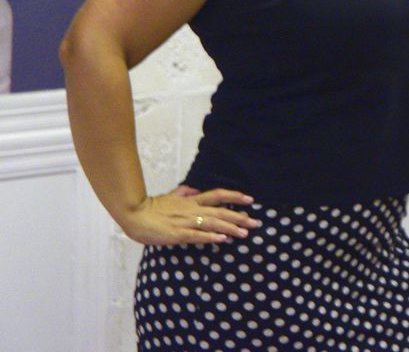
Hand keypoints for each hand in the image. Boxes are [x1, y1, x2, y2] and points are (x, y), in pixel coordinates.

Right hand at [118, 185, 259, 245]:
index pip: (217, 195)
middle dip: (239, 218)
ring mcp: (185, 221)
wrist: (134, 214)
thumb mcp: (170, 196)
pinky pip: (197, 235)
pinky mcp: (177, 234)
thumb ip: (183, 192)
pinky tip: (222, 239)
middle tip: (256, 223)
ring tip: (244, 234)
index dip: (235, 196)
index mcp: (191, 200)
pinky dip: (210, 237)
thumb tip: (193, 188)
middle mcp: (192, 209)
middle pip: (220, 212)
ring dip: (229, 228)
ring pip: (212, 223)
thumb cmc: (151, 207)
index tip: (250, 199)